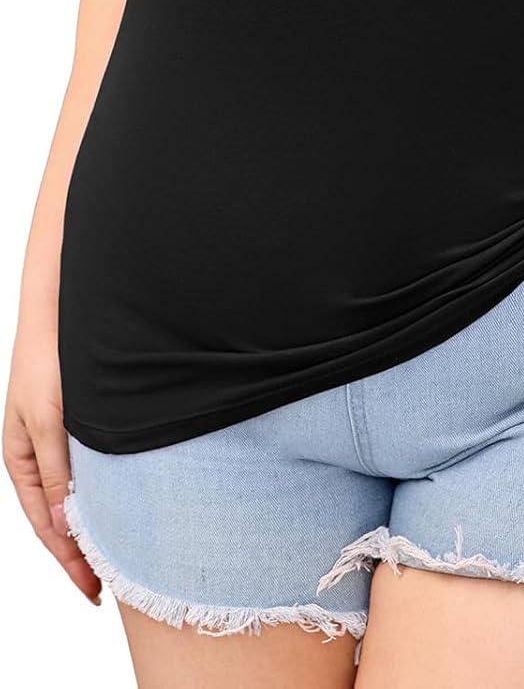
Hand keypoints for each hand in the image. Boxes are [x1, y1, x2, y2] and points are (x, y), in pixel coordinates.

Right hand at [3, 319, 101, 605]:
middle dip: (81, 552)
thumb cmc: (49, 364)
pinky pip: (89, 472)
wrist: (63, 314)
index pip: (46, 525)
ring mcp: (59, 442)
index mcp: (23, 461)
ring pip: (76, 496)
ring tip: (118, 558)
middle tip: (108, 586)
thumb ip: (58, 473)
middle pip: (60, 517)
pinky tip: (121, 507)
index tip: (93, 589)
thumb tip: (65, 527)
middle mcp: (40, 456)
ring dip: (93, 526)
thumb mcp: (51, 422)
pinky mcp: (79, 427)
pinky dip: (102, 496)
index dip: (69, 559)